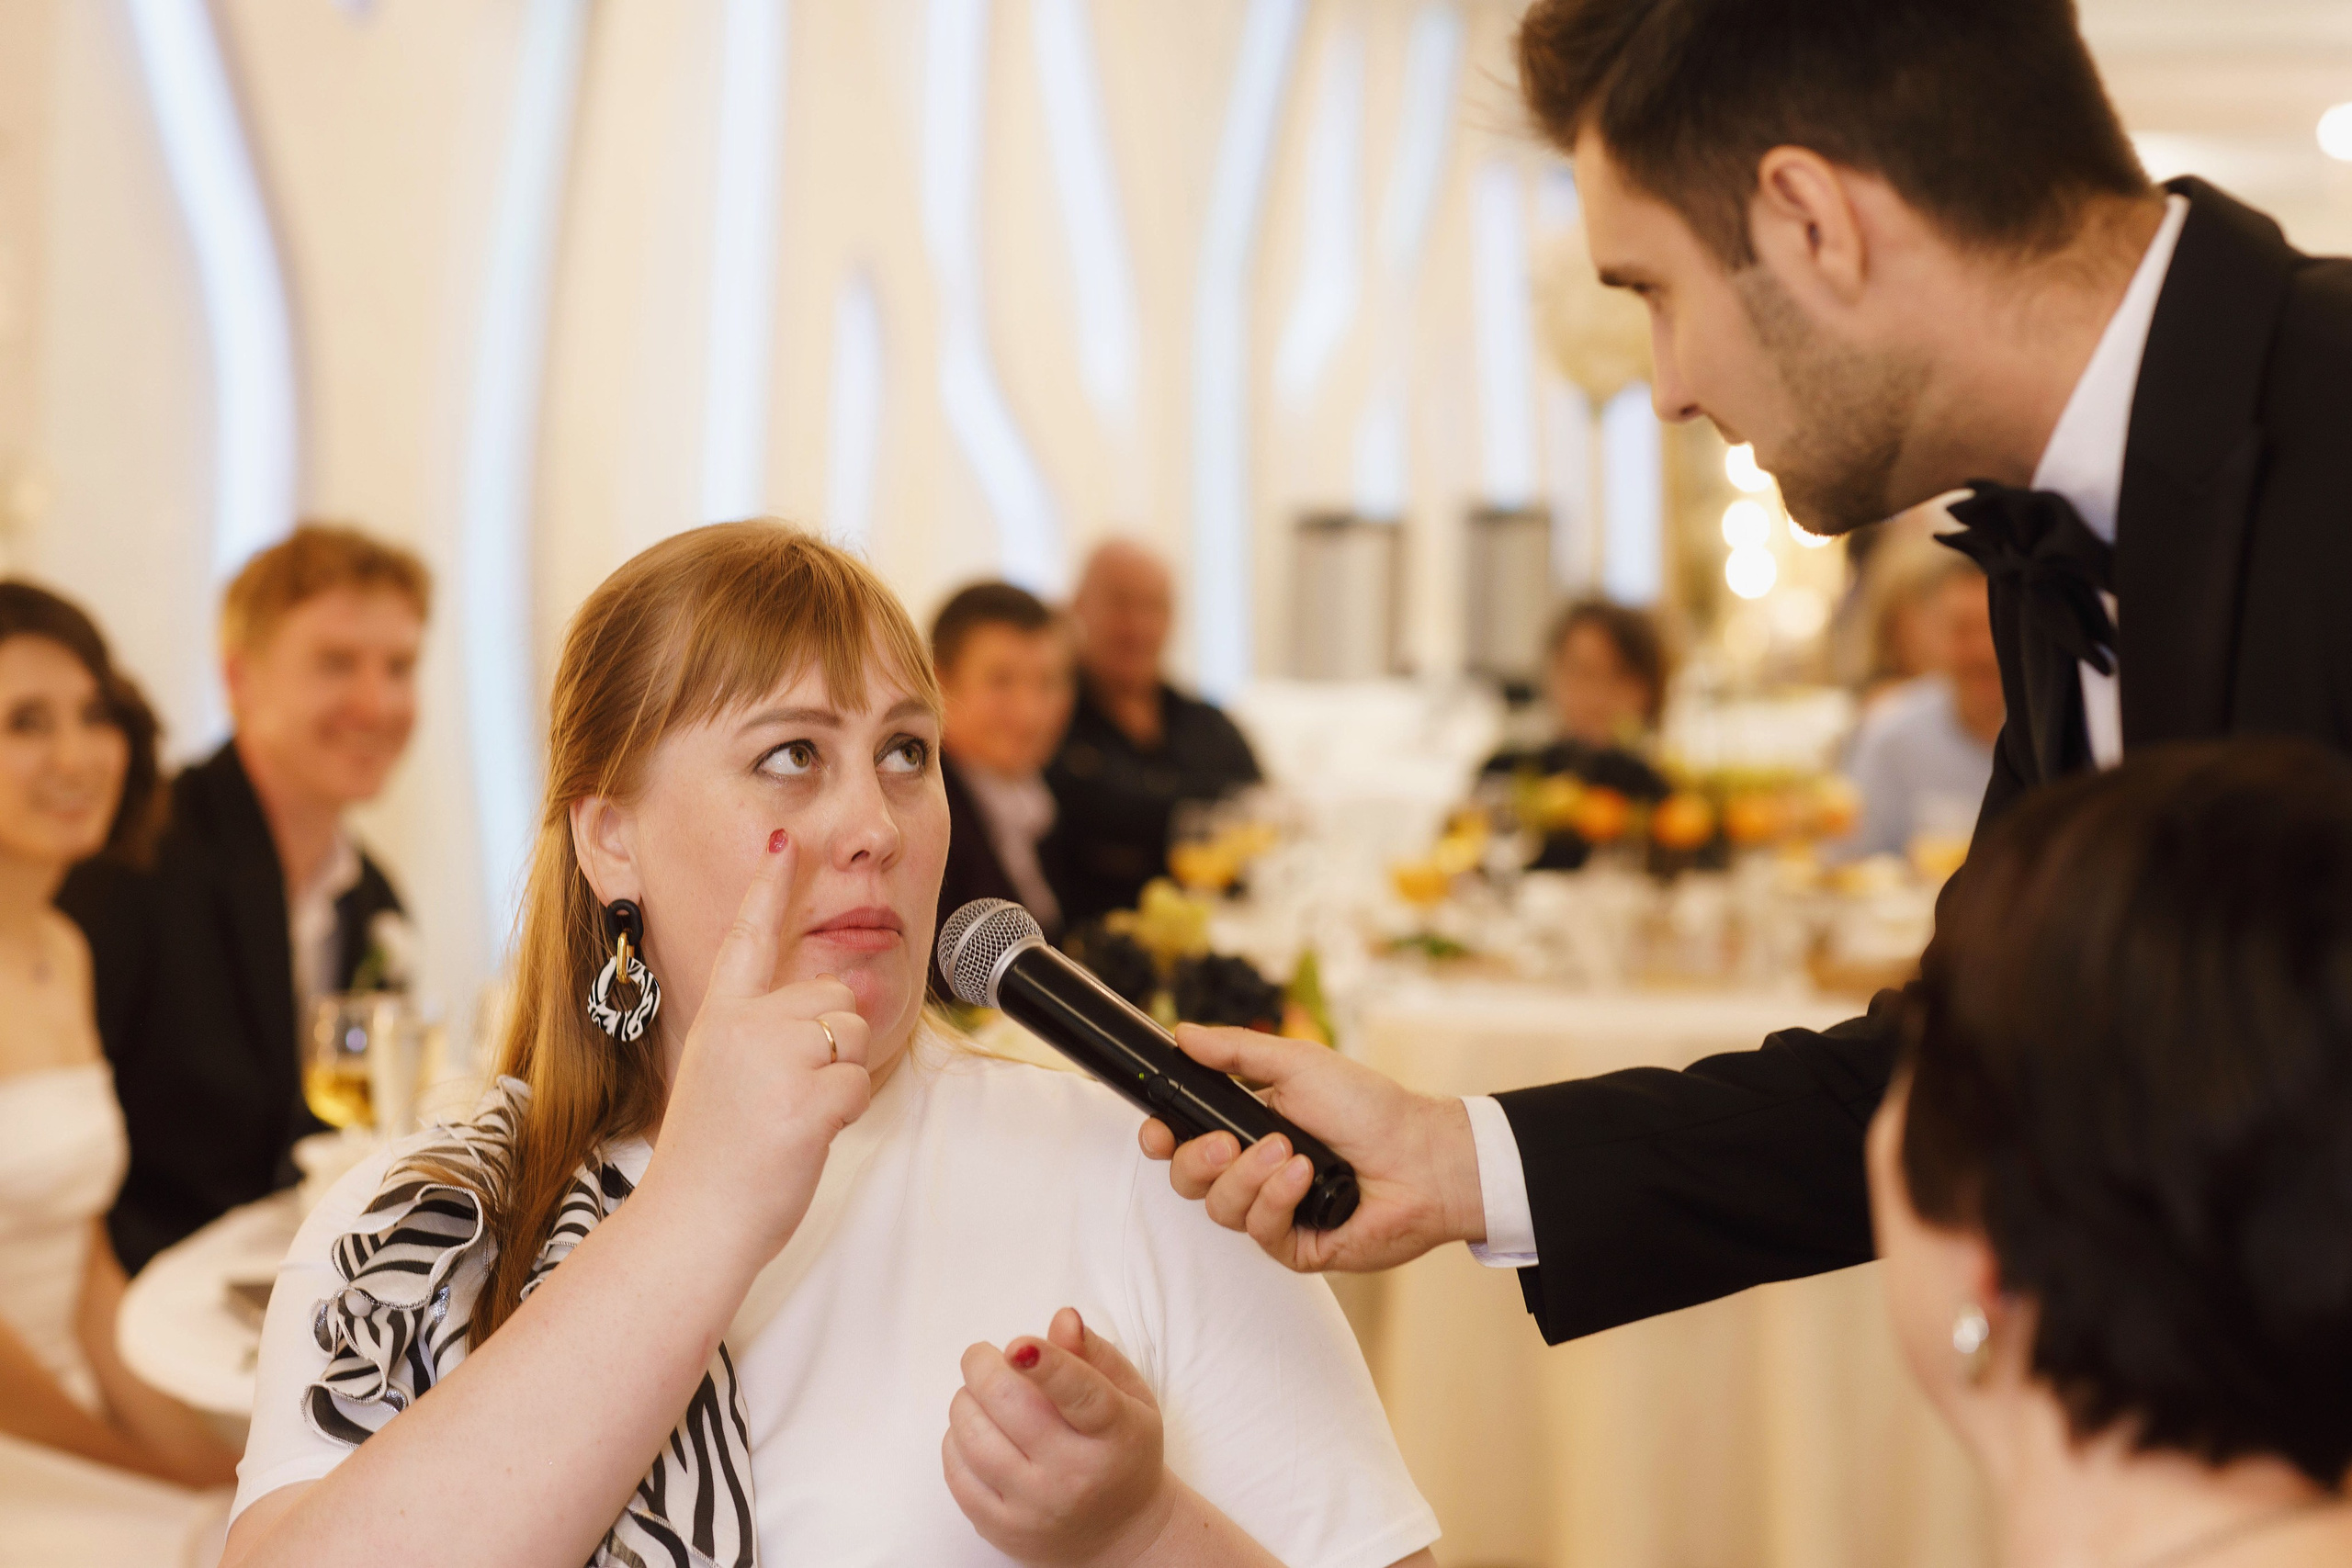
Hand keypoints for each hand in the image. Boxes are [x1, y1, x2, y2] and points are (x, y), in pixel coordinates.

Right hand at [640, 830, 872, 1268]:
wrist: (691, 1221)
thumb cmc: (712, 1157)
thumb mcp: (725, 1073)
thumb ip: (771, 1030)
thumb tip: (858, 980)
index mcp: (721, 1016)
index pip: (748, 936)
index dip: (769, 884)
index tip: (784, 837)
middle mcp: (747, 1024)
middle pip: (833, 996)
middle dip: (830, 1042)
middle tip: (783, 1096)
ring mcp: (776, 1058)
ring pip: (853, 1034)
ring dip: (838, 1077)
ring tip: (788, 1116)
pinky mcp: (808, 1097)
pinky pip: (860, 1083)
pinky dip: (844, 1113)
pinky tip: (803, 1136)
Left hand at [943, 1308, 1172, 1567]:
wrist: (1121, 1533)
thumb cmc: (1122, 1450)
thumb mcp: (1129, 1397)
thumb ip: (1095, 1354)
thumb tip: (1063, 1318)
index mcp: (1115, 1434)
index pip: (1080, 1395)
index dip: (1047, 1366)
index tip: (1018, 1344)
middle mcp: (1075, 1476)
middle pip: (1012, 1407)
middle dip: (983, 1366)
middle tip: (984, 1356)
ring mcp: (1036, 1508)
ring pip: (974, 1438)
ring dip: (966, 1401)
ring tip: (981, 1394)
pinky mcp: (1002, 1529)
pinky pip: (957, 1473)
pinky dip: (955, 1440)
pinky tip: (976, 1430)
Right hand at [1138, 1025, 1484, 1272]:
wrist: (1420, 1155)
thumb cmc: (1369, 1108)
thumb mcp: (1297, 1064)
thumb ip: (1235, 1051)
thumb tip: (1184, 1033)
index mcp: (1248, 1128)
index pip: (1182, 1142)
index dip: (1161, 1140)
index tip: (1158, 1131)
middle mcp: (1254, 1173)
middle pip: (1188, 1181)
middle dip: (1198, 1162)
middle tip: (1226, 1144)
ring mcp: (1274, 1211)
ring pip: (1220, 1208)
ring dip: (1251, 1177)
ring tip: (1291, 1153)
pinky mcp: (1295, 1245)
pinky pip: (1259, 1230)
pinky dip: (1279, 1198)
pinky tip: (1307, 1176)